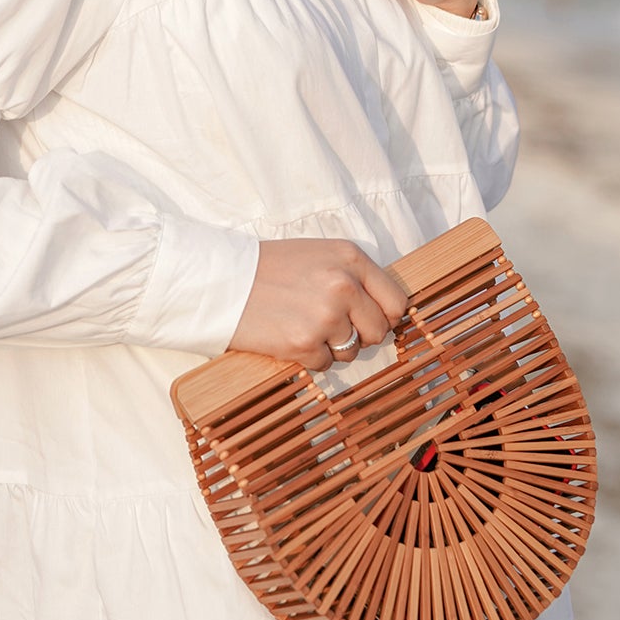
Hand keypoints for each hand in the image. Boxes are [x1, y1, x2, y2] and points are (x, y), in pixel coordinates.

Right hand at [227, 238, 408, 370]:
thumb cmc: (269, 268)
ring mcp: (326, 315)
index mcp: (350, 258)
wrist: (223, 281)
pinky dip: (309, 357)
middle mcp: (344, 285)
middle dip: (359, 335)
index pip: (396, 301)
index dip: (384, 316)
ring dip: (332, 346)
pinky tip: (289, 335)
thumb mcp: (319, 255)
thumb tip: (385, 310)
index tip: (369, 320)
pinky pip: (325, 364)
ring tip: (304, 325)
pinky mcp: (305, 343)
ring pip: (353, 351)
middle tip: (331, 326)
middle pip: (379, 330)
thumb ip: (353, 276)